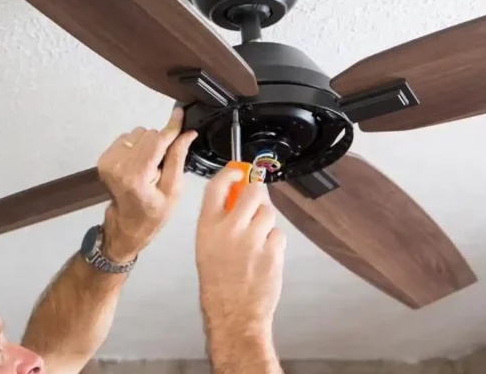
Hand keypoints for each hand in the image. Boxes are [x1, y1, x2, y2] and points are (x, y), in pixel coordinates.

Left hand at [96, 108, 196, 262]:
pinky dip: (136, 147)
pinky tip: (139, 164)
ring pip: (138, 133)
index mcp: (136, 175)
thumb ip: (177, 158)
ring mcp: (108, 160)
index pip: (157, 141)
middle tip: (162, 165)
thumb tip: (187, 133)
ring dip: (147, 144)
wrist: (127, 224)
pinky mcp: (104, 157)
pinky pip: (127, 138)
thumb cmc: (154, 212)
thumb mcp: (173, 190)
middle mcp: (118, 164)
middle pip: (149, 134)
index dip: (171, 127)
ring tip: (149, 166)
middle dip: (160, 144)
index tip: (179, 112)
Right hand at [196, 168, 286, 338]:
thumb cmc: (218, 284)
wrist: (233, 314)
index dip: (231, 173)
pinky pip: (278, 234)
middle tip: (257, 201)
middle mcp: (230, 229)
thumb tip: (237, 196)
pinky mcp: (272, 251)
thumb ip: (219, 220)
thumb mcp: (206, 247)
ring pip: (269, 213)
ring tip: (258, 240)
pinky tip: (264, 256)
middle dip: (258, 193)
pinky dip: (275, 241)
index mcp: (208, 227)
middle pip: (252, 191)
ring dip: (267, 222)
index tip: (239, 171)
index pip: (218, 186)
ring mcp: (252, 240)